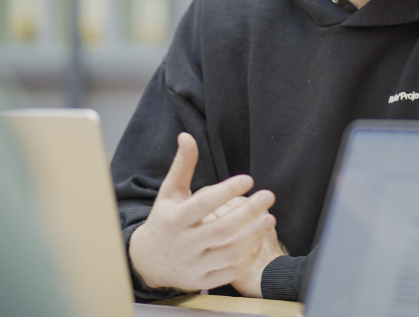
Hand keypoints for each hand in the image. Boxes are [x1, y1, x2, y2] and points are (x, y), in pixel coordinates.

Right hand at [128, 133, 275, 291]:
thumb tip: (186, 136)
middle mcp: (183, 244)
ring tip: (270, 218)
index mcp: (173, 220)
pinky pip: (230, 272)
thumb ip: (182, 165)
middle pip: (222, 229)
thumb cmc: (165, 219)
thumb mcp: (169, 192)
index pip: (203, 204)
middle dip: (248, 211)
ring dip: (254, 235)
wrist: (149, 261)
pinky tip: (258, 240)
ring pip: (230, 253)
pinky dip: (247, 257)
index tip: (248, 179)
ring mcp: (193, 265)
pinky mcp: (202, 281)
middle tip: (268, 195)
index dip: (226, 191)